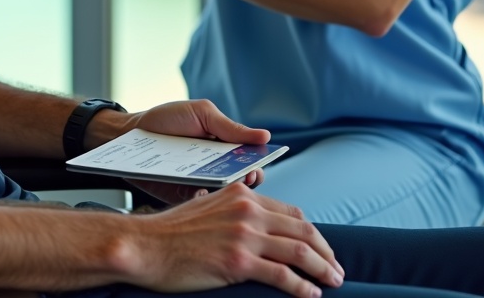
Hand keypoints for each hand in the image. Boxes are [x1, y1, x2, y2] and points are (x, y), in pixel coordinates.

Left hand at [92, 99, 271, 205]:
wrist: (129, 132)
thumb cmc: (166, 119)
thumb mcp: (200, 114)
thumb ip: (230, 127)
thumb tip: (265, 136)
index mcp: (224, 148)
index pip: (250, 161)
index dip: (257, 166)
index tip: (256, 167)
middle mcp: (215, 168)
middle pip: (240, 182)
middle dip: (246, 182)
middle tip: (244, 179)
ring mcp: (199, 183)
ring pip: (221, 197)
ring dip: (226, 194)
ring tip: (226, 187)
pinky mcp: (181, 195)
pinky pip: (197, 203)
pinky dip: (202, 200)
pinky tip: (202, 193)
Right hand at [128, 184, 342, 297]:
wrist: (145, 246)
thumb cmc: (170, 233)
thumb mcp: (207, 209)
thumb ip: (232, 213)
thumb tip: (251, 227)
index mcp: (242, 195)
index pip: (292, 214)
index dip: (313, 234)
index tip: (322, 250)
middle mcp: (247, 211)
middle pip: (303, 231)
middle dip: (326, 253)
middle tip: (337, 269)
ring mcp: (244, 236)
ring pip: (300, 253)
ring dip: (323, 270)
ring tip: (334, 282)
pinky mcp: (239, 262)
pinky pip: (283, 276)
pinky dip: (303, 287)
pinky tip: (312, 295)